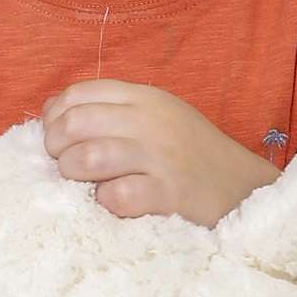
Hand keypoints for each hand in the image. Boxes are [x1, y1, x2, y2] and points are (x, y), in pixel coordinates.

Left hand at [41, 80, 279, 225]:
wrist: (246, 189)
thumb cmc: (190, 155)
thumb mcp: (156, 117)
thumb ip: (111, 111)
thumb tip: (50, 114)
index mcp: (144, 98)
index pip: (78, 94)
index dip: (55, 117)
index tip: (55, 138)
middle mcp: (151, 122)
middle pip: (76, 124)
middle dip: (56, 147)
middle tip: (64, 164)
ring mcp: (161, 157)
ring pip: (88, 158)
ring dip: (74, 174)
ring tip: (85, 184)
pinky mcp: (171, 194)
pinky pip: (116, 196)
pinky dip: (105, 202)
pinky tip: (115, 203)